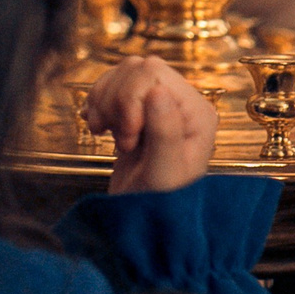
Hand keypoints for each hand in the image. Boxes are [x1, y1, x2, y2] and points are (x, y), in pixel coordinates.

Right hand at [83, 57, 217, 194]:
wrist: (143, 224)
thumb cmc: (160, 207)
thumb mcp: (164, 175)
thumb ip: (165, 133)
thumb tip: (158, 91)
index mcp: (196, 113)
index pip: (153, 74)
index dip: (130, 100)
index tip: (129, 136)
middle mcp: (182, 103)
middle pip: (136, 69)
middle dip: (116, 101)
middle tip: (120, 137)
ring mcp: (160, 106)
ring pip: (122, 74)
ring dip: (104, 102)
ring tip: (108, 133)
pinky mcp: (139, 112)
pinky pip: (112, 86)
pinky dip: (98, 103)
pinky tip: (100, 127)